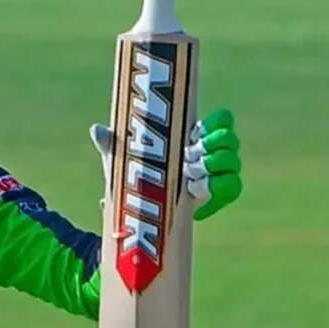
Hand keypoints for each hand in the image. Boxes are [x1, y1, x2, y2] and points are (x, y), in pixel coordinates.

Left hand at [89, 108, 241, 220]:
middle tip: (190, 155)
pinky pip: (231, 188)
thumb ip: (111, 144)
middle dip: (211, 146)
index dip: (215, 122)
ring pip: (232, 162)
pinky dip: (218, 189)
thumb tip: (96, 130)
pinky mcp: (220, 194)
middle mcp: (210, 150)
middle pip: (229, 139)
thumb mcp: (120, 159)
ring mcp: (218, 172)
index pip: (221, 119)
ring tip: (191, 175)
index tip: (196, 131)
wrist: (143, 208)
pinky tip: (196, 193)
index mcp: (192, 134)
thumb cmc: (135, 174)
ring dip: (213, 166)